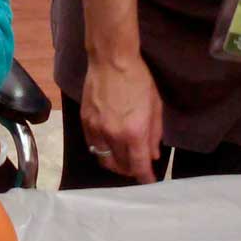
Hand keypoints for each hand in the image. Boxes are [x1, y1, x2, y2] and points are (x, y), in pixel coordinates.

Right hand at [81, 53, 162, 183]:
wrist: (111, 60)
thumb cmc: (138, 79)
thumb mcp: (155, 106)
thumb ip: (154, 134)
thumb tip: (152, 155)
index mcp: (134, 132)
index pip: (139, 166)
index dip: (145, 177)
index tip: (149, 181)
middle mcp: (113, 135)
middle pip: (120, 166)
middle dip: (131, 171)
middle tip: (137, 167)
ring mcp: (96, 129)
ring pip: (103, 159)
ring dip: (115, 164)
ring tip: (122, 161)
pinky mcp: (85, 121)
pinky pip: (92, 145)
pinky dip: (101, 151)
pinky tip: (108, 146)